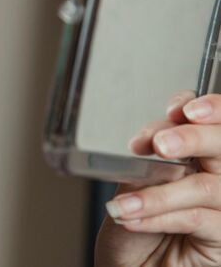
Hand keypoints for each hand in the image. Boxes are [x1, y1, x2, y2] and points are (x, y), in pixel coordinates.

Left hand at [95, 91, 220, 265]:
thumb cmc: (133, 227)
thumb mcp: (135, 183)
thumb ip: (152, 158)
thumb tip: (158, 137)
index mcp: (202, 157)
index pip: (217, 123)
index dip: (209, 108)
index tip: (179, 109)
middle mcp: (220, 179)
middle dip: (192, 138)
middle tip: (161, 145)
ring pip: (206, 186)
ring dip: (159, 193)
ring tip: (125, 203)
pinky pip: (197, 218)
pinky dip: (159, 216)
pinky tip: (132, 218)